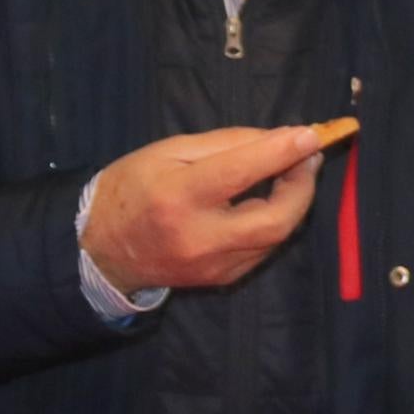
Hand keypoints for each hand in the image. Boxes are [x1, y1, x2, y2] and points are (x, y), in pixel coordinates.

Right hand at [83, 125, 329, 295]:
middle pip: (274, 220)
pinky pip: (263, 248)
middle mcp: (199, 238)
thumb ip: (226, 144)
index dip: (280, 153)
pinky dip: (276, 221)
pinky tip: (271, 201)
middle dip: (301, 187)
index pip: (239, 173)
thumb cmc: (133, 188)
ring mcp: (213, 265)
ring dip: (294, 202)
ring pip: (275, 236)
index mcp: (177, 197)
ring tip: (293, 172)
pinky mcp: (223, 279)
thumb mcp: (168, 151)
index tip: (310, 135)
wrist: (103, 249)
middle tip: (308, 158)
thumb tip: (279, 138)